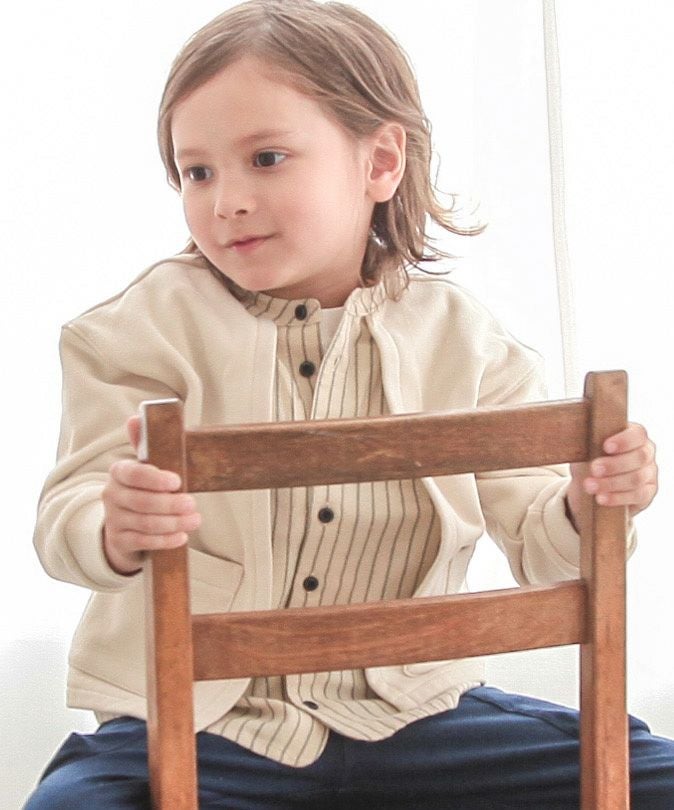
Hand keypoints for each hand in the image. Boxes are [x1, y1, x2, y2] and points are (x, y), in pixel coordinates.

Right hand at [101, 415, 201, 574]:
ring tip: (195, 520)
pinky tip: (181, 537)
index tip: (177, 481)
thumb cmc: (143, 488)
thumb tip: (135, 417)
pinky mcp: (120, 540)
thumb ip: (144, 444)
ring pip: (145, 523)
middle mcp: (111, 495)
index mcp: (119, 472)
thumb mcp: (145, 465)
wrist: (124, 523)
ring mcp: (114, 519)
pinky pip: (143, 542)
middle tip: (193, 503)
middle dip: (170, 504)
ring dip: (173, 523)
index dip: (154, 479)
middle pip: (141, 502)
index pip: (132, 473)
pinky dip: (165, 540)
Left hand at [566, 422, 657, 526]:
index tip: (606, 446)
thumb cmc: (590, 460)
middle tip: (594, 469)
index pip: (637, 434)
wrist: (593, 486)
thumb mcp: (586, 449)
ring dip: (611, 483)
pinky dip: (617, 498)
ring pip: (636, 478)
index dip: (624, 440)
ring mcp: (649, 474)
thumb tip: (573, 438)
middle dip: (614, 464)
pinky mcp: (646, 493)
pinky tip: (601, 498)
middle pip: (639, 457)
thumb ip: (586, 443)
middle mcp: (646, 453)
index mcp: (634, 436)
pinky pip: (636, 496)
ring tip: (590, 486)